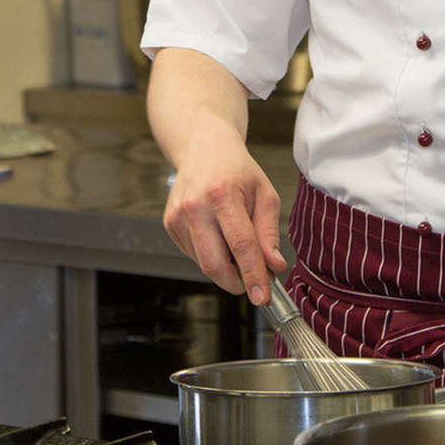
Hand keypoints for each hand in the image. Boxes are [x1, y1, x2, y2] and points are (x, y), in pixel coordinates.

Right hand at [161, 122, 286, 304]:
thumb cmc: (237, 170)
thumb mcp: (264, 194)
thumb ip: (269, 232)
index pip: (240, 244)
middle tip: (254, 282)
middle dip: (237, 282)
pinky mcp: (169, 223)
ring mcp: (178, 215)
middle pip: (214, 262)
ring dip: (225, 268)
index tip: (262, 297)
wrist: (204, 148)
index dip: (252, 275)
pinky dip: (211, 256)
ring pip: (203, 263)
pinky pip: (193, 255)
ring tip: (238, 247)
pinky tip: (218, 236)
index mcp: (222, 194)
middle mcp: (195, 205)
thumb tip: (274, 265)